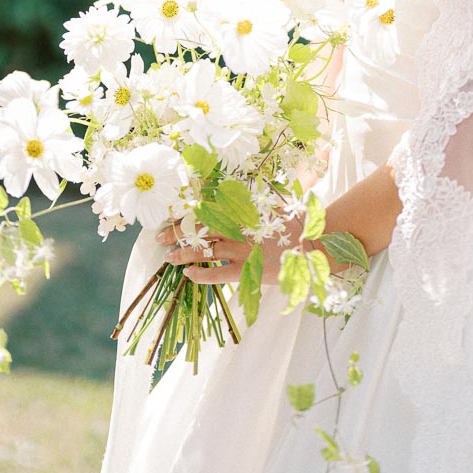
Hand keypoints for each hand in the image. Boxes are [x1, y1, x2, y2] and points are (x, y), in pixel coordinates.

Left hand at [155, 213, 306, 285]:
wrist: (313, 243)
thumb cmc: (296, 224)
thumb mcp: (272, 208)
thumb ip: (253, 204)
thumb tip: (239, 197)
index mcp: (241, 211)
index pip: (206, 211)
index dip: (185, 214)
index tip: (170, 215)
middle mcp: (236, 228)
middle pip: (198, 229)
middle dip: (177, 232)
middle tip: (159, 236)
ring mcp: (239, 249)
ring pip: (203, 250)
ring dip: (182, 253)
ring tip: (168, 258)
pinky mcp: (245, 269)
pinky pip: (216, 273)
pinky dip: (200, 274)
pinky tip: (188, 275)